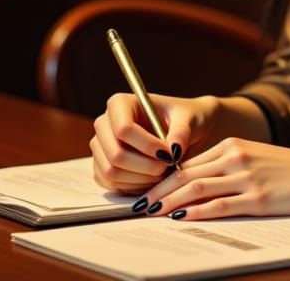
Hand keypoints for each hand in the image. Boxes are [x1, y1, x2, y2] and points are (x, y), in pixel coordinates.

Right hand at [90, 92, 222, 193]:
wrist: (181, 133)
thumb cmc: (184, 119)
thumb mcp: (189, 118)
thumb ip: (182, 132)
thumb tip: (174, 149)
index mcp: (120, 103)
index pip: (123, 128)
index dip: (146, 145)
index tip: (168, 153)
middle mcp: (104, 125)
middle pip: (115, 154)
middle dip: (144, 166)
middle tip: (168, 166)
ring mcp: (100, 148)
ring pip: (111, 173)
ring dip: (141, 178)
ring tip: (164, 171)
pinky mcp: (102, 169)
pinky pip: (112, 185)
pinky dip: (135, 187)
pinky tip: (154, 178)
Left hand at [138, 138, 289, 218]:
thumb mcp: (258, 159)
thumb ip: (229, 167)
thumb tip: (198, 188)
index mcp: (234, 144)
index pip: (189, 162)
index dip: (163, 177)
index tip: (145, 190)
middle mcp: (236, 156)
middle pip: (186, 174)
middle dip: (158, 191)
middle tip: (137, 206)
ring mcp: (247, 177)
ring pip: (197, 189)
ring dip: (169, 203)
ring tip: (150, 214)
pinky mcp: (257, 197)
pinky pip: (219, 205)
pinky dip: (197, 212)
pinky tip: (181, 219)